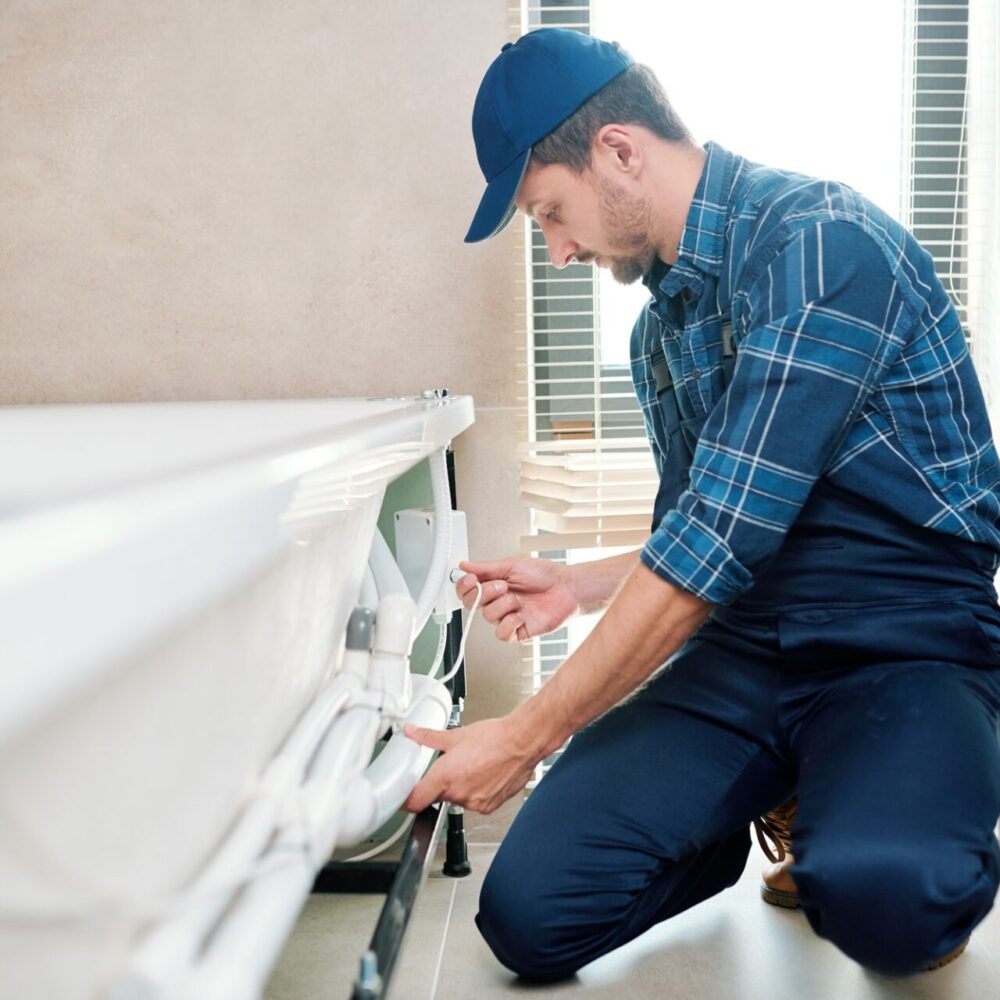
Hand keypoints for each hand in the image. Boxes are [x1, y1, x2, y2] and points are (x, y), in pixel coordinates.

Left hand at [402, 718, 539, 813]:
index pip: (415, 801)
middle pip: (438, 796)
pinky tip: (484, 774)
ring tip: (473, 766)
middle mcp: (459, 793)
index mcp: (446, 776)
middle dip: (441, 784)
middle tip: (452, 766)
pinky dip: (475, 791)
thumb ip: (429, 737)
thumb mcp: (456, 735)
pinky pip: (474, 802)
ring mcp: (475, 802)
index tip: (401, 798)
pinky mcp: (489, 806)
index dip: (405, 801)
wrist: (522, 743)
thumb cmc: (494, 738)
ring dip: (460, 786)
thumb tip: (412, 732)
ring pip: (457, 798)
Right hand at [455, 556, 577, 641]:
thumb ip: (486, 568)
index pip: (468, 590)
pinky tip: (520, 615)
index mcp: (494, 585)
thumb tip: (464, 565)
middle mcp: (498, 602)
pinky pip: (501, 634)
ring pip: (487, 617)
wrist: (567, 588)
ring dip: (502, 605)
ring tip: (518, 599)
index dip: (464, 586)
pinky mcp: (518, 632)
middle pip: (472, 604)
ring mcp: (507, 617)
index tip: (471, 578)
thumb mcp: (512, 565)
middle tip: (502, 585)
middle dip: (485, 593)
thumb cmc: (545, 575)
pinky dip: (508, 623)